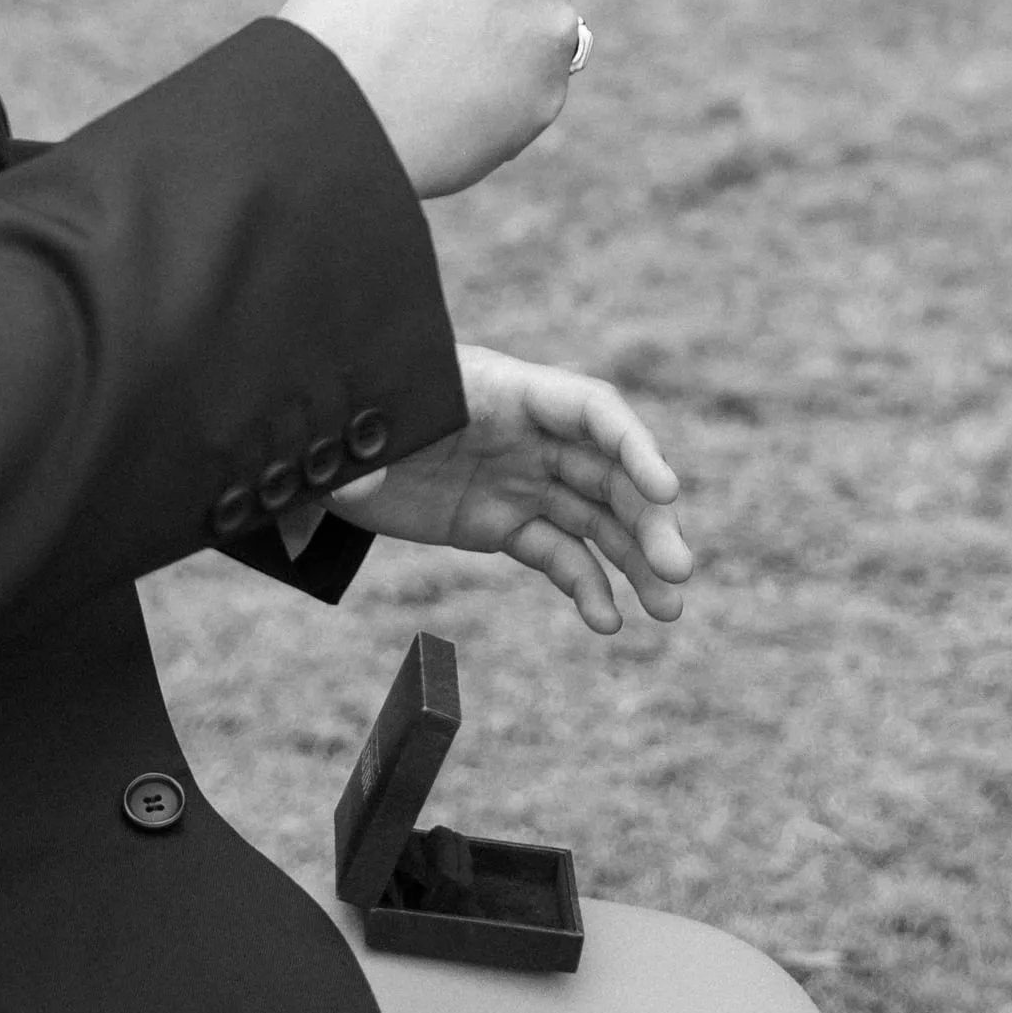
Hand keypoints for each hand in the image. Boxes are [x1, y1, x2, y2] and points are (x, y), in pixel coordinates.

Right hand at [282, 0, 598, 199]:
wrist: (333, 109)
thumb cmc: (337, 20)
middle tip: (512, 0)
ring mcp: (552, 22)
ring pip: (562, 24)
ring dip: (527, 39)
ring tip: (455, 71)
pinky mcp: (553, 88)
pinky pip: (543, 85)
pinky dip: (512, 95)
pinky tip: (456, 108)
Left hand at [332, 347, 692, 635]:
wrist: (331, 445)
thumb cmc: (355, 417)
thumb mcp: (363, 429)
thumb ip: (367, 454)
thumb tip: (356, 482)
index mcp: (506, 391)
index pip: (590, 409)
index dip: (635, 446)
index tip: (668, 491)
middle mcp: (529, 433)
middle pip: (609, 472)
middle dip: (649, 521)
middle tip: (680, 574)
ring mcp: (520, 478)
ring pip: (596, 518)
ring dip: (637, 561)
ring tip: (668, 612)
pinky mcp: (502, 520)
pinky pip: (557, 552)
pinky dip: (586, 585)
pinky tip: (607, 621)